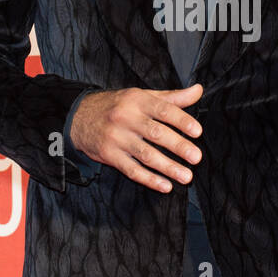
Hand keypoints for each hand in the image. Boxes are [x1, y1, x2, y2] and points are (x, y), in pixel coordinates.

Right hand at [68, 83, 202, 191]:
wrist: (78, 116)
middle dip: (178, 146)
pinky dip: (149, 180)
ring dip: (168, 167)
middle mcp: (126, 118)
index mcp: (137, 101)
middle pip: (156, 133)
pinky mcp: (109, 155)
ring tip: (186, 176)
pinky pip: (131, 170)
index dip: (181, 120)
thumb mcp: (142, 96)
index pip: (163, 110)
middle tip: (196, 157)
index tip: (197, 131)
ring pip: (145, 155)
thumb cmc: (118, 106)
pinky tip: (165, 186)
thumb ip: (172, 98)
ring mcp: (116, 138)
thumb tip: (199, 90)